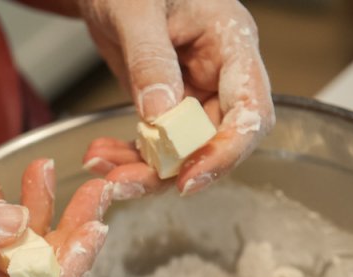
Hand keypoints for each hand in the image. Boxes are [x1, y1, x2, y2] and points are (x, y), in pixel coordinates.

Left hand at [75, 0, 274, 195]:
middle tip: (127, 182)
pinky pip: (156, 142)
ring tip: (104, 170)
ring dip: (144, 169)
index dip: (226, 151)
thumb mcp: (136, 8)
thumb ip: (150, 57)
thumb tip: (161, 113)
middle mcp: (219, 73)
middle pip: (215, 140)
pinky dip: (129, 156)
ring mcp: (193, 92)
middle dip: (173, 168)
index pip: (250, 109)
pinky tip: (102, 156)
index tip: (189, 178)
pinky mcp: (165, 104)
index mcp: (231, 43)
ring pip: (182, 150)